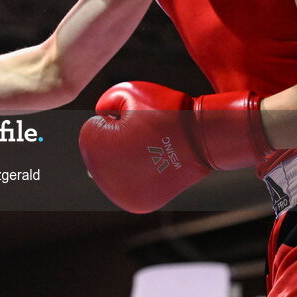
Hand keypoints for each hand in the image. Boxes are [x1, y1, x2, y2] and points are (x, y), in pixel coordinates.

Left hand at [79, 82, 268, 212]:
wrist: (202, 138)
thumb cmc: (165, 111)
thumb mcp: (127, 92)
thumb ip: (104, 103)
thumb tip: (100, 121)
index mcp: (94, 147)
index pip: (93, 129)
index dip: (116, 119)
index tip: (136, 120)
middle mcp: (101, 177)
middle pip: (100, 152)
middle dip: (117, 140)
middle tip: (145, 136)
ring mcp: (118, 194)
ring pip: (113, 169)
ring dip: (125, 159)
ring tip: (149, 150)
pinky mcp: (136, 204)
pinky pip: (129, 185)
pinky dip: (138, 175)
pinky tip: (153, 165)